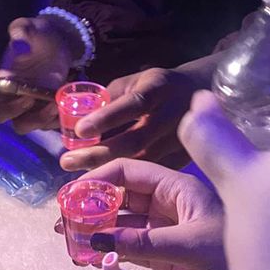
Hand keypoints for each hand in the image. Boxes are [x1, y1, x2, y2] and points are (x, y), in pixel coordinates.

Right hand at [0, 15, 75, 132]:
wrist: (58, 39)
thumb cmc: (36, 35)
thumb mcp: (27, 27)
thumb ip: (19, 32)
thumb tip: (19, 46)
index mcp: (5, 88)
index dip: (9, 110)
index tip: (25, 96)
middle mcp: (18, 102)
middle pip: (19, 125)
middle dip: (34, 119)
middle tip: (49, 103)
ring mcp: (37, 108)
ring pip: (39, 126)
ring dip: (51, 119)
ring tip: (62, 103)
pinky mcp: (53, 108)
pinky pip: (56, 123)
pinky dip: (64, 118)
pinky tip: (72, 105)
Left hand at [60, 59, 218, 170]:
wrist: (202, 94)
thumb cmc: (155, 88)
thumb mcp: (134, 82)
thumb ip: (107, 99)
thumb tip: (73, 118)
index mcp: (159, 89)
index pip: (133, 103)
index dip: (106, 117)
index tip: (79, 130)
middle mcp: (173, 115)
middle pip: (136, 140)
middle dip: (98, 154)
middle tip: (66, 161)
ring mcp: (181, 140)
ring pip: (143, 162)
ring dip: (108, 171)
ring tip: (79, 177)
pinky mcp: (183, 160)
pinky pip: (152, 174)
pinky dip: (128, 183)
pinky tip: (105, 187)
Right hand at [68, 158, 228, 269]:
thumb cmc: (236, 261)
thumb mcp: (188, 247)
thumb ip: (141, 242)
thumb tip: (96, 237)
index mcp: (180, 189)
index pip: (129, 173)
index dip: (97, 180)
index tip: (69, 196)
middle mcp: (172, 205)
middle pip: (122, 197)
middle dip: (91, 206)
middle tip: (61, 222)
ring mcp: (169, 231)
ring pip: (124, 224)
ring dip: (97, 230)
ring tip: (67, 241)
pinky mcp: (169, 257)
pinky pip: (131, 247)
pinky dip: (110, 250)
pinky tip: (89, 256)